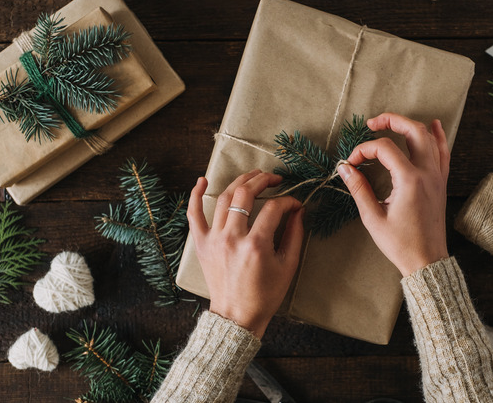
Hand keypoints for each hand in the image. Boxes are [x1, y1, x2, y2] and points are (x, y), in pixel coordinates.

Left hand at [187, 170, 304, 337]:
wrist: (237, 316)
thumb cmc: (265, 295)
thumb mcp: (288, 266)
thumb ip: (295, 235)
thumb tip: (298, 210)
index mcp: (255, 245)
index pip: (274, 208)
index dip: (288, 201)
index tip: (295, 204)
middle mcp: (232, 238)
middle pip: (246, 194)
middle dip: (263, 180)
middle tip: (275, 178)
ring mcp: (214, 239)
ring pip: (224, 198)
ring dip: (240, 181)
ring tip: (253, 175)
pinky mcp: (202, 244)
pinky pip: (194, 215)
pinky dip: (195, 195)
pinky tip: (202, 180)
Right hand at [338, 113, 449, 276]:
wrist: (427, 260)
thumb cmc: (401, 244)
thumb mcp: (373, 218)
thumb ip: (359, 189)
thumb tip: (345, 169)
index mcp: (410, 180)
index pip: (385, 148)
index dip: (364, 150)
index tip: (351, 163)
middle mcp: (427, 173)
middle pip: (413, 130)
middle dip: (391, 121)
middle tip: (372, 123)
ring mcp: (437, 177)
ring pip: (430, 138)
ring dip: (411, 125)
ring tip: (393, 122)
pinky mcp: (441, 183)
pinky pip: (443, 153)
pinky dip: (438, 137)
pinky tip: (435, 125)